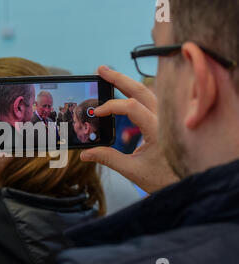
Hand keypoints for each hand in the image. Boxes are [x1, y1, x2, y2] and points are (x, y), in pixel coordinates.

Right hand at [80, 66, 178, 192]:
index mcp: (158, 130)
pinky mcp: (164, 122)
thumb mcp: (133, 171)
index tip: (96, 112)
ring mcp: (166, 119)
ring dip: (128, 82)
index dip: (111, 106)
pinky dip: (136, 93)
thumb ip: (108, 159)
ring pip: (147, 92)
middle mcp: (164, 119)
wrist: (187, 184)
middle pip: (141, 90)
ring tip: (109, 75)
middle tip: (101, 70)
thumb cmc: (164, 178)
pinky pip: (151, 101)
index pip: (132, 107)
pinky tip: (125, 90)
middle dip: (119, 79)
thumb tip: (85, 154)